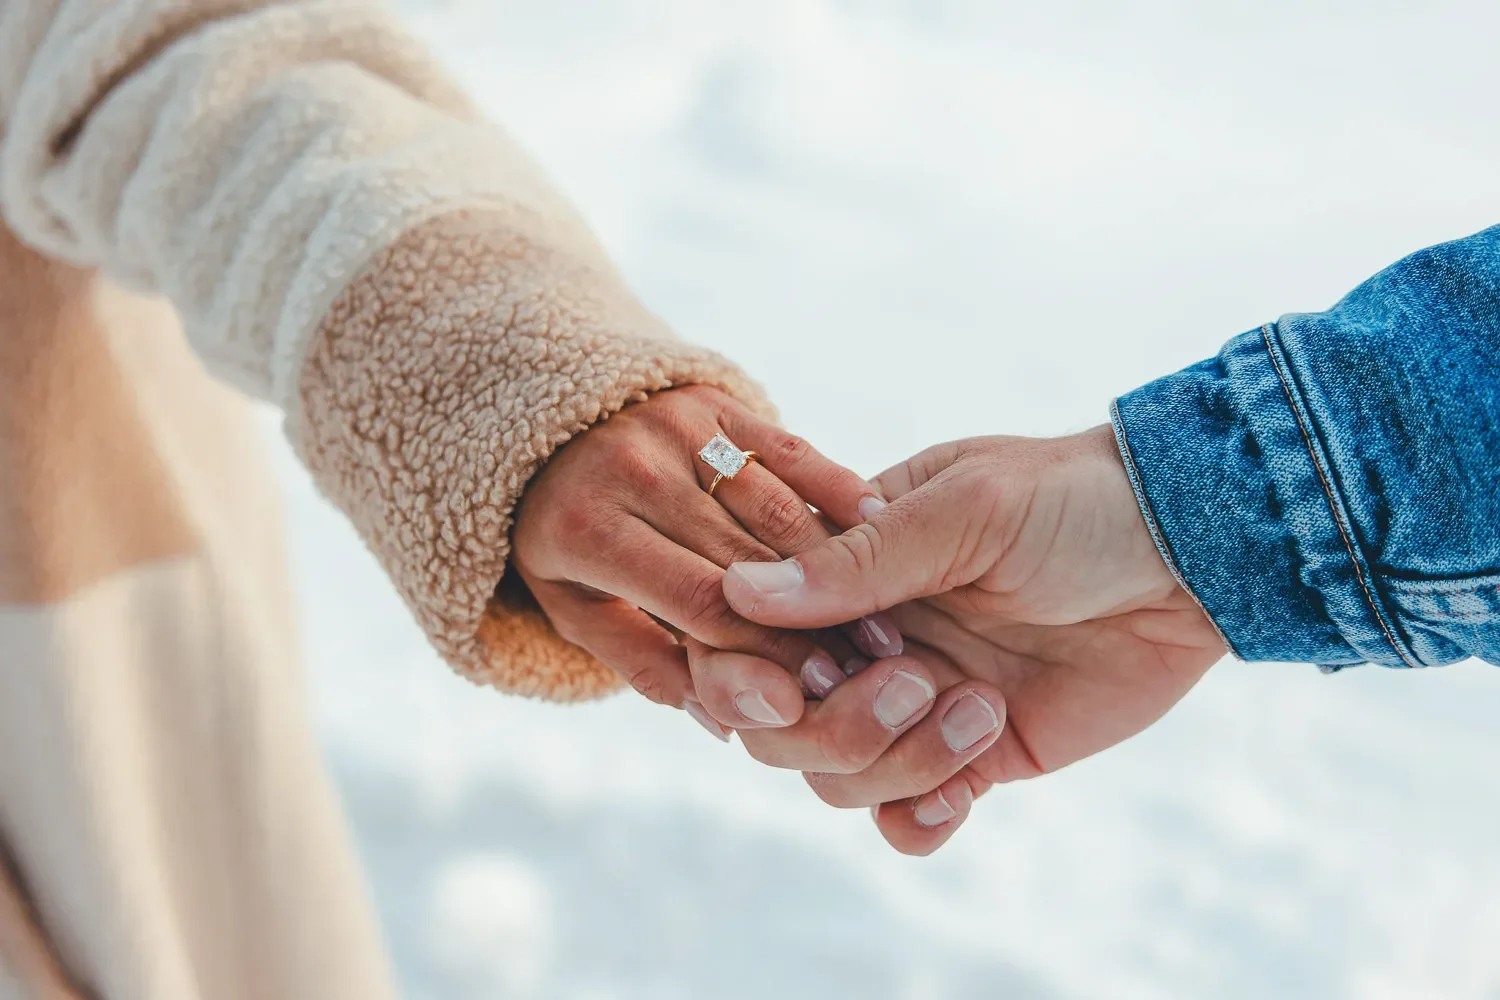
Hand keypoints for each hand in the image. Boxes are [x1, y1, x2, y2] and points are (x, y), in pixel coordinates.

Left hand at [512, 384, 884, 726]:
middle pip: (747, 558)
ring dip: (839, 565)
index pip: (700, 602)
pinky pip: (789, 450)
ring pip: (777, 506)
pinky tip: (878, 533)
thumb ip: (645, 663)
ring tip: (884, 617)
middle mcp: (632, 469)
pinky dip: (837, 490)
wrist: (545, 429)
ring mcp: (677, 428)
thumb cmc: (565, 538)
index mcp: (588, 530)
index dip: (767, 649)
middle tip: (871, 664)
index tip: (820, 688)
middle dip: (815, 617)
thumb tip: (725, 723)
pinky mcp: (715, 401)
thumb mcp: (575, 607)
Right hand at [723, 426, 1227, 847]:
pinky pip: (906, 818)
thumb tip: (741, 590)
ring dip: (896, 760)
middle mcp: (863, 639)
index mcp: (846, 567)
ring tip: (980, 706)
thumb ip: (858, 561)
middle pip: (776, 724)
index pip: (746, 631)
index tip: (798, 675)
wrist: (1191, 554)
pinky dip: (919, 819)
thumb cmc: (1074, 502)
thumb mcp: (966, 512)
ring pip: (837, 778)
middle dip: (831, 724)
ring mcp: (913, 701)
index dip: (745, 670)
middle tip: (913, 680)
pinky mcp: (971, 755)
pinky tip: (965, 787)